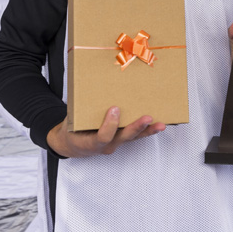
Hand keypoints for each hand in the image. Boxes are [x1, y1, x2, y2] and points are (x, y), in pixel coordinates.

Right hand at [46, 107, 165, 157]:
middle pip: (124, 137)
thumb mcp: (71, 120)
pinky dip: (147, 130)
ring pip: (134, 138)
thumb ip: (81, 108)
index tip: (114, 109)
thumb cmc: (72, 129)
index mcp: (90, 143)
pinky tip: (158, 124)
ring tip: (161, 124)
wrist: (72, 145)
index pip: (103, 137)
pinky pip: (136, 136)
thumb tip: (90, 85)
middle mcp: (106, 146)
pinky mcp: (122, 140)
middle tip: (147, 118)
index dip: (110, 124)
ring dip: (148, 130)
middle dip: (136, 127)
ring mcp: (116, 144)